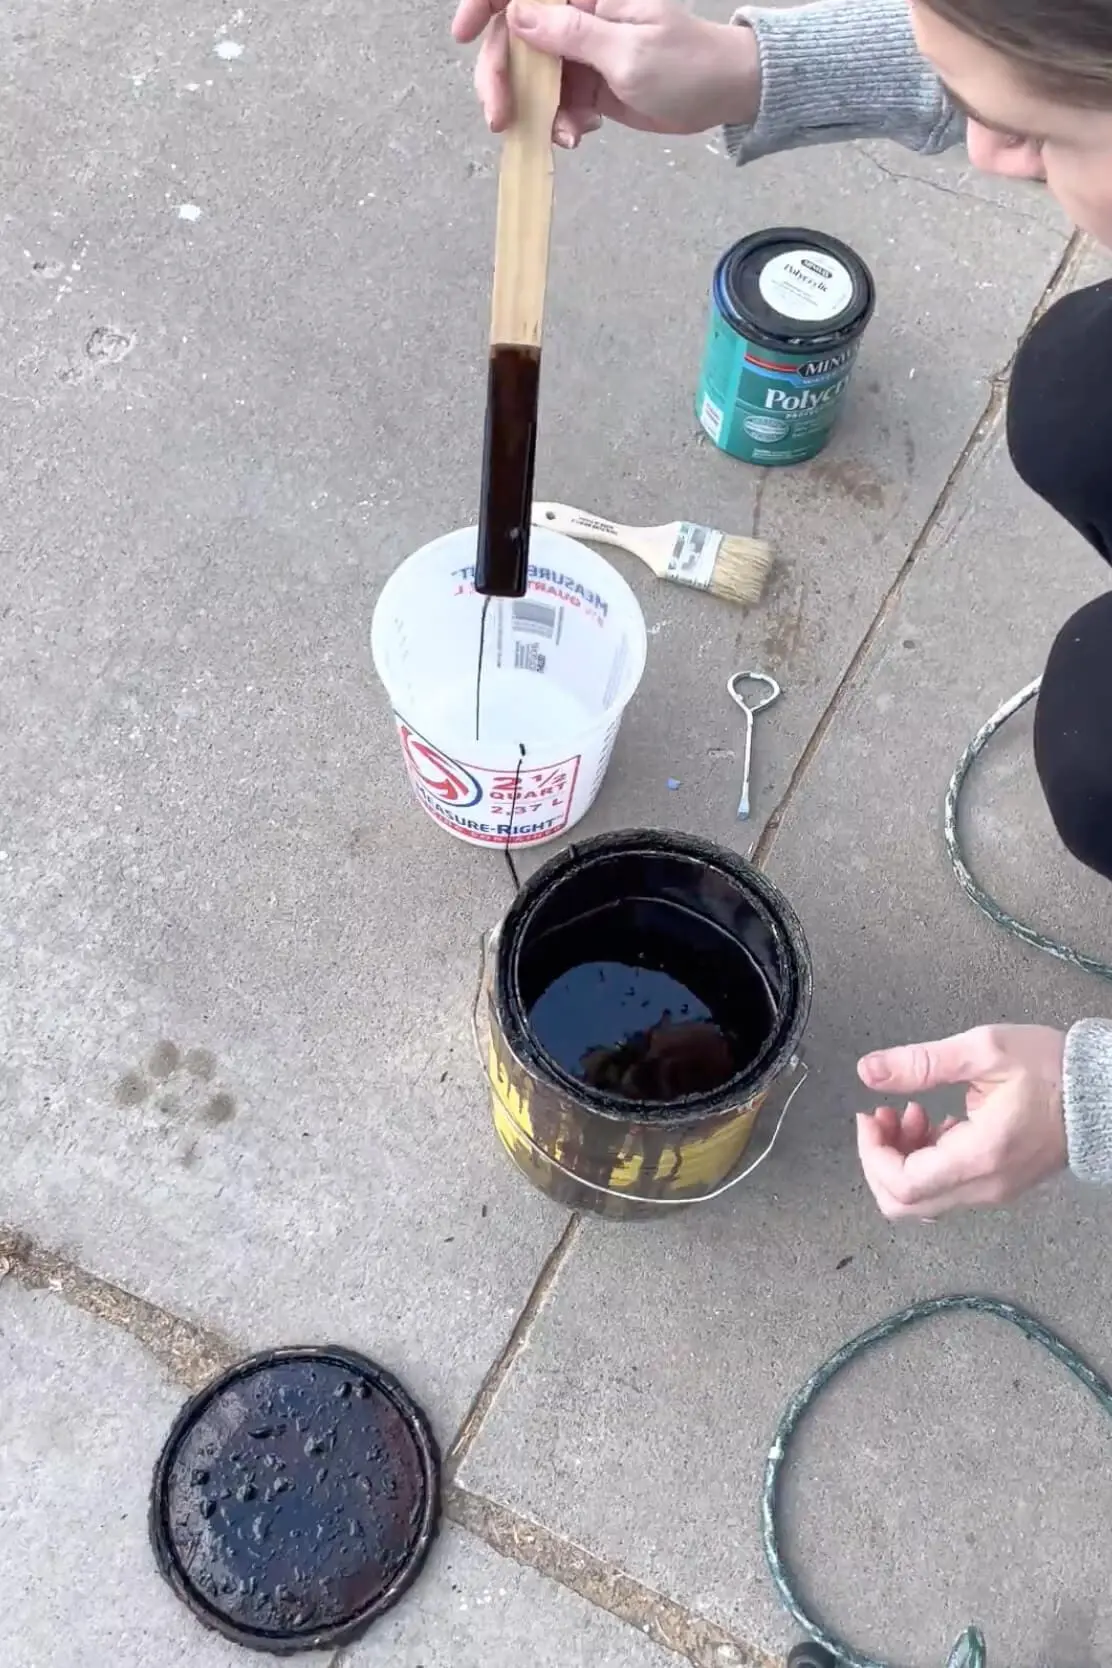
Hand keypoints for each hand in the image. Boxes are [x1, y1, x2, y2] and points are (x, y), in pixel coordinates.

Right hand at [451, 0, 760, 147]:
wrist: (722, 96)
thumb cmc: (687, 64)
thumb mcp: (627, 51)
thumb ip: (570, 33)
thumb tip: (516, 14)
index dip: (485, 4)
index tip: (464, 34)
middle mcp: (577, 15)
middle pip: (514, 38)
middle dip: (501, 78)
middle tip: (499, 118)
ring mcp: (579, 51)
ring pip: (530, 77)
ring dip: (535, 111)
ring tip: (562, 134)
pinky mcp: (586, 82)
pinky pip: (554, 103)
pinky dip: (559, 123)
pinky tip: (580, 134)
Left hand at [855, 1025, 1067, 1218]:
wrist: (1104, 1093)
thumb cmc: (1050, 1068)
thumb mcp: (983, 1050)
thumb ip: (922, 1062)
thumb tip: (868, 1071)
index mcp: (980, 1156)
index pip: (903, 1184)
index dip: (871, 1154)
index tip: (869, 1116)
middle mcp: (984, 1186)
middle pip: (904, 1203)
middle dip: (880, 1159)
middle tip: (883, 1116)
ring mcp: (992, 1191)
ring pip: (922, 1199)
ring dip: (901, 1158)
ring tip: (910, 1113)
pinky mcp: (996, 1184)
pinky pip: (945, 1189)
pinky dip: (925, 1160)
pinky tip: (933, 1123)